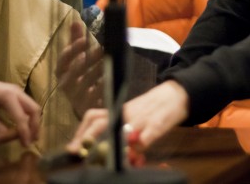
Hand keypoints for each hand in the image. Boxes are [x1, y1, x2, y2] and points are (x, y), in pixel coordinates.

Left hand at [0, 78, 40, 146]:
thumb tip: (7, 138)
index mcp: (8, 97)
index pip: (21, 117)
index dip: (25, 132)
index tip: (26, 145)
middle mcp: (17, 92)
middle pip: (34, 109)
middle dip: (35, 126)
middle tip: (32, 141)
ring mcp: (18, 91)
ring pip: (33, 107)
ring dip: (34, 122)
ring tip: (31, 136)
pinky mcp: (17, 93)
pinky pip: (28, 105)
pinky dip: (30, 117)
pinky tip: (26, 127)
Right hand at [56, 20, 103, 117]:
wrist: (86, 104)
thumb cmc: (81, 76)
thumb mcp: (76, 59)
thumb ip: (75, 41)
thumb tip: (76, 22)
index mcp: (61, 73)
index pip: (62, 61)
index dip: (72, 50)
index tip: (84, 40)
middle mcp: (66, 86)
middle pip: (76, 72)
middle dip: (89, 59)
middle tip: (102, 48)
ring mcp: (77, 98)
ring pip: (88, 84)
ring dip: (99, 71)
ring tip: (110, 60)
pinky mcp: (90, 107)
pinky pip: (98, 96)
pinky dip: (105, 86)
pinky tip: (113, 77)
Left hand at [66, 80, 188, 153]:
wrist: (176, 93)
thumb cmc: (152, 108)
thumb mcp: (133, 117)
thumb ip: (119, 133)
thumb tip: (100, 154)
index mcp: (119, 111)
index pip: (94, 118)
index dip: (81, 132)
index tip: (73, 148)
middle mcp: (126, 113)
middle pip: (101, 122)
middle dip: (88, 137)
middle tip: (80, 151)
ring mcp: (142, 118)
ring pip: (124, 128)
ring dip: (115, 142)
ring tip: (109, 156)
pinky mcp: (159, 122)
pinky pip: (149, 133)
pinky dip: (143, 142)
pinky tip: (139, 152)